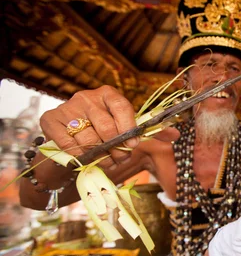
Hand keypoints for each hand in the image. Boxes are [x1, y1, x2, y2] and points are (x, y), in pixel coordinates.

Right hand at [39, 85, 177, 168]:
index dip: (130, 128)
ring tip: (104, 161)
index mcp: (108, 94)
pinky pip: (68, 144)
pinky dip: (78, 155)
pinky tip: (83, 157)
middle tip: (119, 159)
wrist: (70, 145)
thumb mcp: (127, 132)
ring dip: (99, 157)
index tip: (134, 145)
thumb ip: (150, 133)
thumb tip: (176, 135)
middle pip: (106, 127)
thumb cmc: (104, 136)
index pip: (122, 106)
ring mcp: (67, 107)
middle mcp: (86, 96)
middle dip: (116, 149)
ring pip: (88, 139)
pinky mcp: (49, 120)